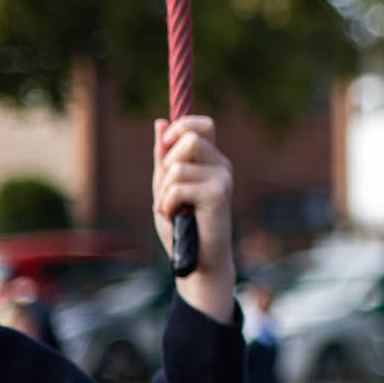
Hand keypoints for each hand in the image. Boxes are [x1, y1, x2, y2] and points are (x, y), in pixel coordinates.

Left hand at [151, 116, 235, 323]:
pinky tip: (176, 217)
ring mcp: (224, 179)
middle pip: (189, 139)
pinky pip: (178, 187)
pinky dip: (167, 204)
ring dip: (164, 190)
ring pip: (178, 166)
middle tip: (168, 189)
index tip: (166, 144)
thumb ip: (164, 156)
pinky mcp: (219, 194)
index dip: (182, 126)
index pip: (203, 124)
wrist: (197, 259)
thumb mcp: (166, 185)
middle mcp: (222, 166)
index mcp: (211, 160)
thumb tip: (160, 122)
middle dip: (167, 164)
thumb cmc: (182, 225)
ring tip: (171, 207)